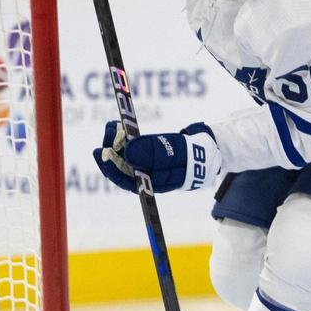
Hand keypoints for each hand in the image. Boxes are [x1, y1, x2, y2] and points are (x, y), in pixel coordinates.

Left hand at [93, 121, 222, 193]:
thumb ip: (154, 152)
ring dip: (116, 142)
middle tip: (108, 132)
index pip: (126, 180)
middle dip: (112, 151)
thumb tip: (127, 152)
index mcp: (154, 184)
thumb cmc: (193, 153)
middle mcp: (148, 177)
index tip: (101, 152)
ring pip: (125, 157)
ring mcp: (148, 167)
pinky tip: (118, 126)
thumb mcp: (176, 151)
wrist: (208, 150)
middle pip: (122, 168)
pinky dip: (124, 139)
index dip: (111, 167)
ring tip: (112, 127)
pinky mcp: (149, 156)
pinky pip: (132, 149)